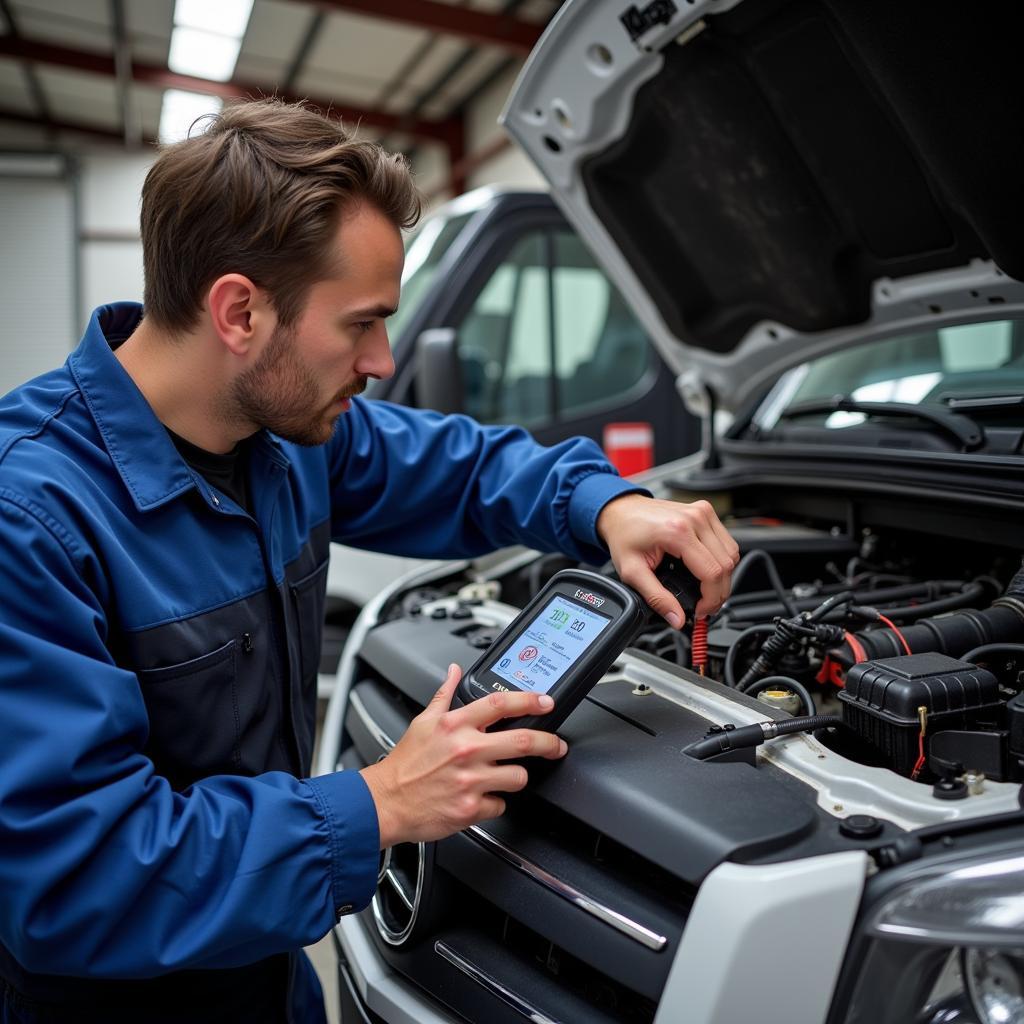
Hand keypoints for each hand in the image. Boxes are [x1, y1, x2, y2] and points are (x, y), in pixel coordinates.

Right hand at [358, 664, 567, 846]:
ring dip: (516, 777)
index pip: (500, 704)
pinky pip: (500, 805)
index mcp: (455, 726)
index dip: (529, 700)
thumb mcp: (423, 722)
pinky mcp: (470, 808)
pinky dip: (494, 803)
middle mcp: (466, 750)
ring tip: (503, 776)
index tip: (546, 702)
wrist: (385, 802)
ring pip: (518, 777)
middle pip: (524, 741)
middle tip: (556, 746)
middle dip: (549, 743)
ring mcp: (470, 781)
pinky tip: (481, 797)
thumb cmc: (404, 764)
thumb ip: (444, 695)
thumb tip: (453, 670)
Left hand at [596, 493, 738, 624]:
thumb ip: (656, 598)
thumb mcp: (632, 572)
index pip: (712, 572)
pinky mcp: (705, 512)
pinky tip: (707, 570)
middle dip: (719, 592)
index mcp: (677, 532)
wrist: (621, 511)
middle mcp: (694, 519)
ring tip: (706, 591)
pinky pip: (726, 542)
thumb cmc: (624, 535)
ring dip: (723, 577)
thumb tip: (676, 618)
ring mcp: (702, 513)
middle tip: (704, 606)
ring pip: (732, 554)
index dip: (711, 599)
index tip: (700, 611)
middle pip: (727, 565)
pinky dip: (722, 560)